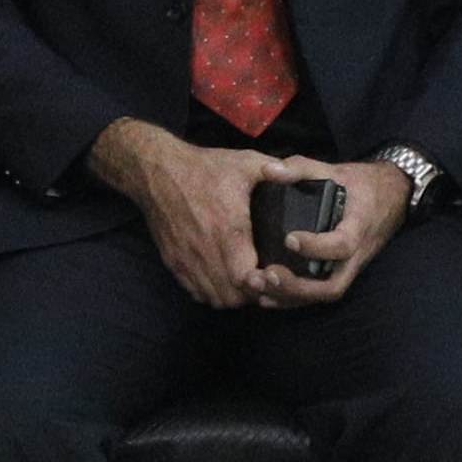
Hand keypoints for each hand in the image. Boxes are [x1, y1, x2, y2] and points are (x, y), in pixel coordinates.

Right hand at [90, 121, 277, 311]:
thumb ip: (277, 171)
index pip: (247, 278)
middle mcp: (206, 251)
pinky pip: (196, 292)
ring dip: (233, 296)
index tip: (274, 274)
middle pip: (233, 296)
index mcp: (229, 229)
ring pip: (215, 298)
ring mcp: (187, 260)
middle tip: (265, 280)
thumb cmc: (205, 168)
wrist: (157, 172)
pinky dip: (212, 292)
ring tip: (245, 283)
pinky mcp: (173, 263)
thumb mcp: (245, 163)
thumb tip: (304, 176)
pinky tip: (222, 279)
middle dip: (253, 294)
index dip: (264, 283)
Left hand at [249, 155, 407, 305]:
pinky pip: (321, 293)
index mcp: (357, 227)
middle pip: (332, 286)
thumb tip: (268, 171)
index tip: (288, 238)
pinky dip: (295, 299)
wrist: (392, 197)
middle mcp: (356, 255)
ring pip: (324, 295)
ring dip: (292, 297)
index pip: (341, 245)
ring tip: (261, 288)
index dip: (316, 247)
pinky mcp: (342, 273)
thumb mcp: (334, 170)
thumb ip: (300, 168)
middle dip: (298, 287)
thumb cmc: (361, 185)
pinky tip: (268, 297)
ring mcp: (350, 268)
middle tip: (268, 274)